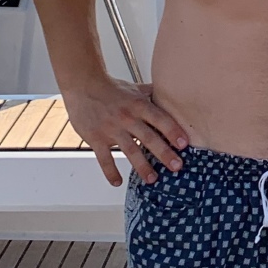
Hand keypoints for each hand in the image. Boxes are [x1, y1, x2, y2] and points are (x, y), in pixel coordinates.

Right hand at [60, 76, 189, 184]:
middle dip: (164, 153)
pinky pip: (104, 158)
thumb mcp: (135, 88)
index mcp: (138, 105)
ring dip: (142, 166)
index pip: (160, 119)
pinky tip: (117, 182)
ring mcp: (111, 129)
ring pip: (129, 151)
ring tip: (152, 179)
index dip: (173, 131)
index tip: (184, 144)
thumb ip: (152, 95)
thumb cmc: (111, 88)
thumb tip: (171, 93)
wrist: (83, 84)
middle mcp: (127, 118)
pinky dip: (110, 172)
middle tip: (176, 166)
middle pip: (148, 137)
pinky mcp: (96, 138)